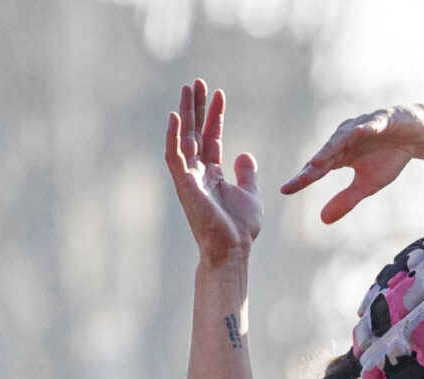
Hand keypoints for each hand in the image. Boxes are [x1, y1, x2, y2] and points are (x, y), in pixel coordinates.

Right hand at [166, 80, 260, 266]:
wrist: (232, 250)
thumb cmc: (240, 229)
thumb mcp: (250, 194)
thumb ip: (246, 173)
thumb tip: (244, 154)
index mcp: (212, 174)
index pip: (211, 138)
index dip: (215, 116)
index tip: (219, 93)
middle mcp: (198, 173)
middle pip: (195, 132)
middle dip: (196, 107)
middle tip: (197, 82)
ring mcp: (189, 178)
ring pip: (183, 138)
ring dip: (185, 113)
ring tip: (188, 89)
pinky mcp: (184, 185)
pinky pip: (174, 156)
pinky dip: (172, 137)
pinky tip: (174, 116)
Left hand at [281, 104, 423, 223]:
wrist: (415, 136)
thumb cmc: (388, 157)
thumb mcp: (367, 185)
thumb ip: (346, 200)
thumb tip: (322, 220)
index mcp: (339, 155)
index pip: (317, 169)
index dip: (302, 179)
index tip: (285, 190)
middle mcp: (345, 139)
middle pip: (326, 154)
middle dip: (314, 166)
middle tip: (301, 179)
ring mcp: (362, 126)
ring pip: (343, 137)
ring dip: (331, 147)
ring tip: (319, 161)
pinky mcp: (382, 119)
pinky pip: (372, 124)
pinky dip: (365, 128)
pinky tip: (359, 132)